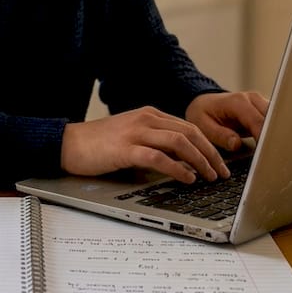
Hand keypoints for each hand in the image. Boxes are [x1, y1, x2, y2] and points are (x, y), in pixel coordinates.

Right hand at [61, 107, 230, 183]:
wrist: (69, 143)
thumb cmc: (100, 145)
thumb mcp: (133, 137)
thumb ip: (155, 143)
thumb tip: (183, 161)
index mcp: (150, 115)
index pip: (189, 126)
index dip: (209, 145)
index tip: (220, 162)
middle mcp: (146, 119)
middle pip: (190, 132)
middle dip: (211, 153)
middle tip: (222, 172)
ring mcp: (136, 132)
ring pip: (180, 142)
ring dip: (200, 160)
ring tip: (209, 176)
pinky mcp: (126, 149)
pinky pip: (159, 157)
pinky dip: (177, 168)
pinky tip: (187, 178)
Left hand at [185, 90, 268, 152]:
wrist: (203, 103)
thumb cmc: (202, 114)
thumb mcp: (203, 126)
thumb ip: (220, 135)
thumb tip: (236, 144)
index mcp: (238, 102)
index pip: (258, 121)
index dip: (264, 139)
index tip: (266, 155)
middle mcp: (253, 99)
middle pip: (273, 120)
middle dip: (274, 138)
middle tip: (273, 158)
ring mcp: (260, 103)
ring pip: (278, 120)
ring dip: (276, 136)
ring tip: (274, 154)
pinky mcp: (264, 110)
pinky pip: (275, 122)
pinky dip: (275, 134)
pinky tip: (272, 148)